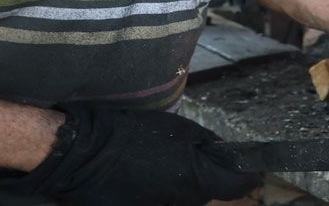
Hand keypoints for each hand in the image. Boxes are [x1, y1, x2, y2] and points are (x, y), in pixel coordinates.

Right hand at [0, 103, 259, 205]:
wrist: (81, 152)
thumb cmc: (129, 133)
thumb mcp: (177, 130)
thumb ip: (206, 146)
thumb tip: (226, 156)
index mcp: (195, 178)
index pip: (238, 185)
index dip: (246, 175)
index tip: (248, 168)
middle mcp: (183, 202)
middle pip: (211, 197)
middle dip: (212, 183)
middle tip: (198, 166)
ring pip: (186, 204)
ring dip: (185, 192)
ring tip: (164, 173)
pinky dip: (161, 198)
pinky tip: (148, 184)